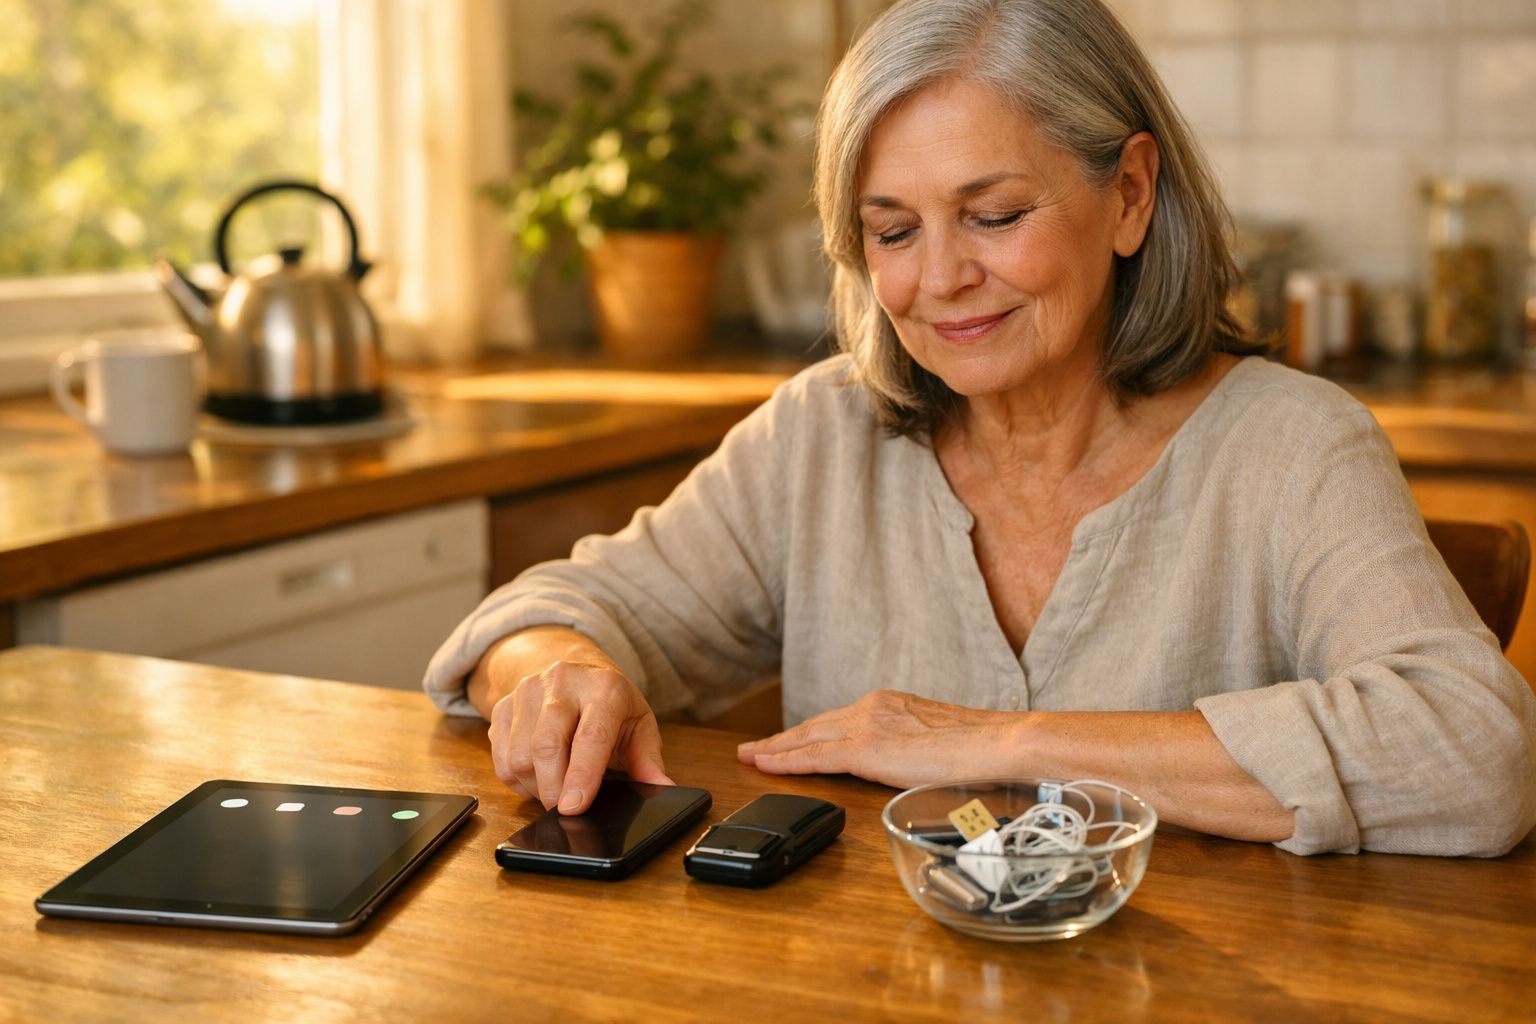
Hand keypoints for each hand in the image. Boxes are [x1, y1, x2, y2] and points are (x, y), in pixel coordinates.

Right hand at [487, 659, 671, 813]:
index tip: (574, 808)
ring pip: (519, 755)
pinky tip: (538, 777)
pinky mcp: (502, 706)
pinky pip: (501, 757)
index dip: (582, 775)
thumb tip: (662, 789)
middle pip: (546, 745)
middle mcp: (562, 682)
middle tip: (565, 812)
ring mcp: (527, 691)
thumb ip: (648, 759)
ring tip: (556, 789)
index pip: (591, 735)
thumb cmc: (610, 704)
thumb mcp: (639, 725)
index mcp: (604, 687)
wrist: (574, 671)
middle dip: (553, 789)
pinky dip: (518, 780)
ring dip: (535, 786)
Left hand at [735, 690, 1016, 788]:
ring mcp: (867, 724)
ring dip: (776, 748)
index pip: (838, 721)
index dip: (808, 733)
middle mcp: (873, 707)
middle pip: (815, 725)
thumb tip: (911, 770)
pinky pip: (814, 755)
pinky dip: (785, 760)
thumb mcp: (938, 743)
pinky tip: (764, 765)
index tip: (788, 741)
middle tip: (754, 749)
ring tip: (750, 757)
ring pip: (807, 738)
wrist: (1000, 742)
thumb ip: (914, 750)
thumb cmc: (983, 749)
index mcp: (891, 705)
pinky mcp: (866, 747)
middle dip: (782, 739)